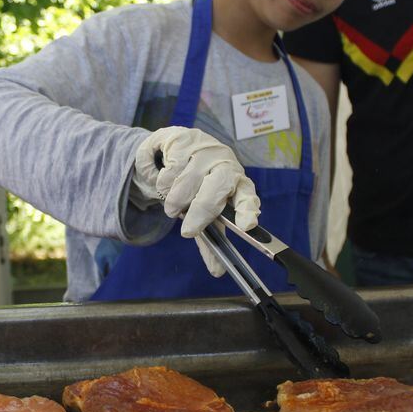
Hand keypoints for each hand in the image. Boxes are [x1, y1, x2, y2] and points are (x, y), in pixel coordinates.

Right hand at [132, 126, 260, 275]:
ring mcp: (205, 150)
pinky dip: (164, 184)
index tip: (248, 225)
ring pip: (188, 182)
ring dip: (175, 200)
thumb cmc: (197, 185)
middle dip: (201, 211)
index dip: (248, 209)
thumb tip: (217, 272)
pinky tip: (166, 182)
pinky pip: (171, 170)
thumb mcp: (205, 212)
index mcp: (237, 183)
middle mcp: (225, 164)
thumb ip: (210, 240)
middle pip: (217, 188)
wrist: (174, 149)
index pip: (247, 195)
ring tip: (173, 206)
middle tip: (187, 230)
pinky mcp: (183, 139)